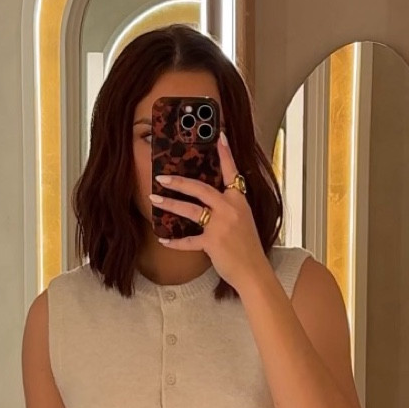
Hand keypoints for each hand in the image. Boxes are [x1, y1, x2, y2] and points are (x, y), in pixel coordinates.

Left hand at [150, 129, 269, 294]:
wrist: (253, 271)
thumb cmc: (248, 247)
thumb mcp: (244, 220)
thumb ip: (230, 208)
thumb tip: (212, 201)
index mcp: (239, 201)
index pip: (232, 172)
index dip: (225, 154)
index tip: (219, 136)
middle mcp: (230, 209)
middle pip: (201, 189)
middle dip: (180, 182)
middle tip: (162, 177)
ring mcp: (221, 226)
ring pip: (191, 210)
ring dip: (171, 204)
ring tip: (155, 199)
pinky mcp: (213, 243)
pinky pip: (188, 241)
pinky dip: (174, 242)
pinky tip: (162, 239)